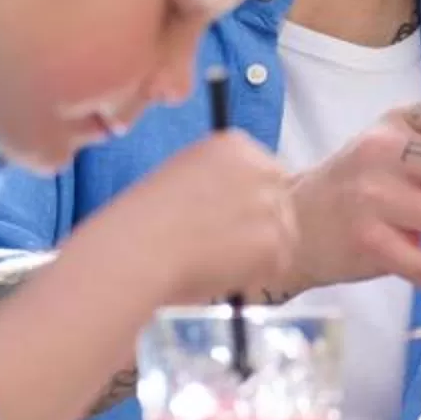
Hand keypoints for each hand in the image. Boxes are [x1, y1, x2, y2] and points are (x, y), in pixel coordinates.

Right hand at [85, 131, 298, 307]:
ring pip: (282, 233)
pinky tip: (222, 271)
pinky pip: (278, 264)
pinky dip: (255, 274)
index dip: (247, 200)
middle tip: (227, 245)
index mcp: (235, 145)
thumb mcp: (184, 175)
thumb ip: (220, 182)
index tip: (230, 217)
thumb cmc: (146, 220)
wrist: (138, 248)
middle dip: (259, 224)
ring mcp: (271, 205)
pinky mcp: (275, 242)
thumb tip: (237, 206)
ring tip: (216, 259)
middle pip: (279, 200)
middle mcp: (260, 168)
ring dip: (258, 251)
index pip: (263, 171)